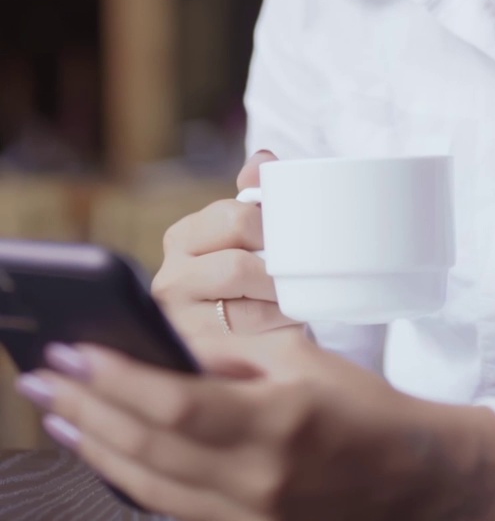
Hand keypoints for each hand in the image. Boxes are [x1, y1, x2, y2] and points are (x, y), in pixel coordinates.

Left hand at [17, 334, 494, 520]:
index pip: (178, 404)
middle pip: (151, 448)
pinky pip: (174, 510)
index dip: (119, 380)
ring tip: (57, 413)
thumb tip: (156, 348)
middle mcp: (262, 482)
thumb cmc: (359, 406)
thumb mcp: (298, 358)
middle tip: (44, 379)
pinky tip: (105, 450)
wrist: (416, 478)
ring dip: (95, 447)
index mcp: (280, 422)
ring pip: (151, 486)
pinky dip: (132, 478)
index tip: (74, 353)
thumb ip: (225, 355)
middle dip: (88, 410)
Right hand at [152, 150, 301, 357]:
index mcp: (182, 236)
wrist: (250, 339)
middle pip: (237, 267)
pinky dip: (274, 336)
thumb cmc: (252, 275)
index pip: (236, 217)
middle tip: (298, 276)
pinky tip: (286, 329)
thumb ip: (257, 190)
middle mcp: (169, 279)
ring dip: (279, 308)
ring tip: (295, 303)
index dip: (273, 228)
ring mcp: (178, 323)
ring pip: (244, 312)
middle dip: (276, 273)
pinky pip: (247, 346)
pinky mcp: (195, 359)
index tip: (294, 238)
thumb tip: (262, 160)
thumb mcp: (252, 232)